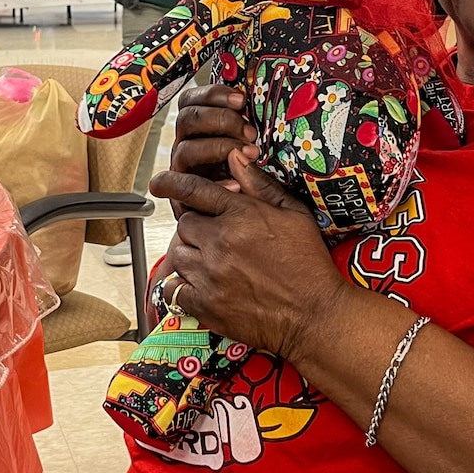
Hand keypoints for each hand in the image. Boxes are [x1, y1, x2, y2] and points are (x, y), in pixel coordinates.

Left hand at [150, 151, 343, 356]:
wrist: (314, 315)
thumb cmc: (308, 263)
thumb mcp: (294, 214)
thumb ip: (260, 185)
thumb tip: (235, 157)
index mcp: (241, 215)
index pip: (194, 189)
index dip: (172, 183)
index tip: (159, 182)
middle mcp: (221, 241)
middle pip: (185, 223)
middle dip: (198, 228)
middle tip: (218, 240)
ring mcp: (210, 274)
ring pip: (178, 254)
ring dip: (192, 256)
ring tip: (217, 265)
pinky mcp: (205, 304)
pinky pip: (174, 288)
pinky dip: (184, 287)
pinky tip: (205, 287)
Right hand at [167, 84, 257, 211]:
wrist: (242, 225)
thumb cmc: (252, 181)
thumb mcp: (252, 149)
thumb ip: (248, 129)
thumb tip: (259, 104)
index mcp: (198, 130)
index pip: (190, 101)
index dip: (212, 95)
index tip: (241, 100)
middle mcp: (187, 146)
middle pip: (187, 120)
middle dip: (220, 120)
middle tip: (250, 132)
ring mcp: (184, 171)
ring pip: (185, 149)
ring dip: (219, 148)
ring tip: (250, 154)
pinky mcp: (184, 198)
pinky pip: (189, 186)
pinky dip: (216, 182)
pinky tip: (237, 184)